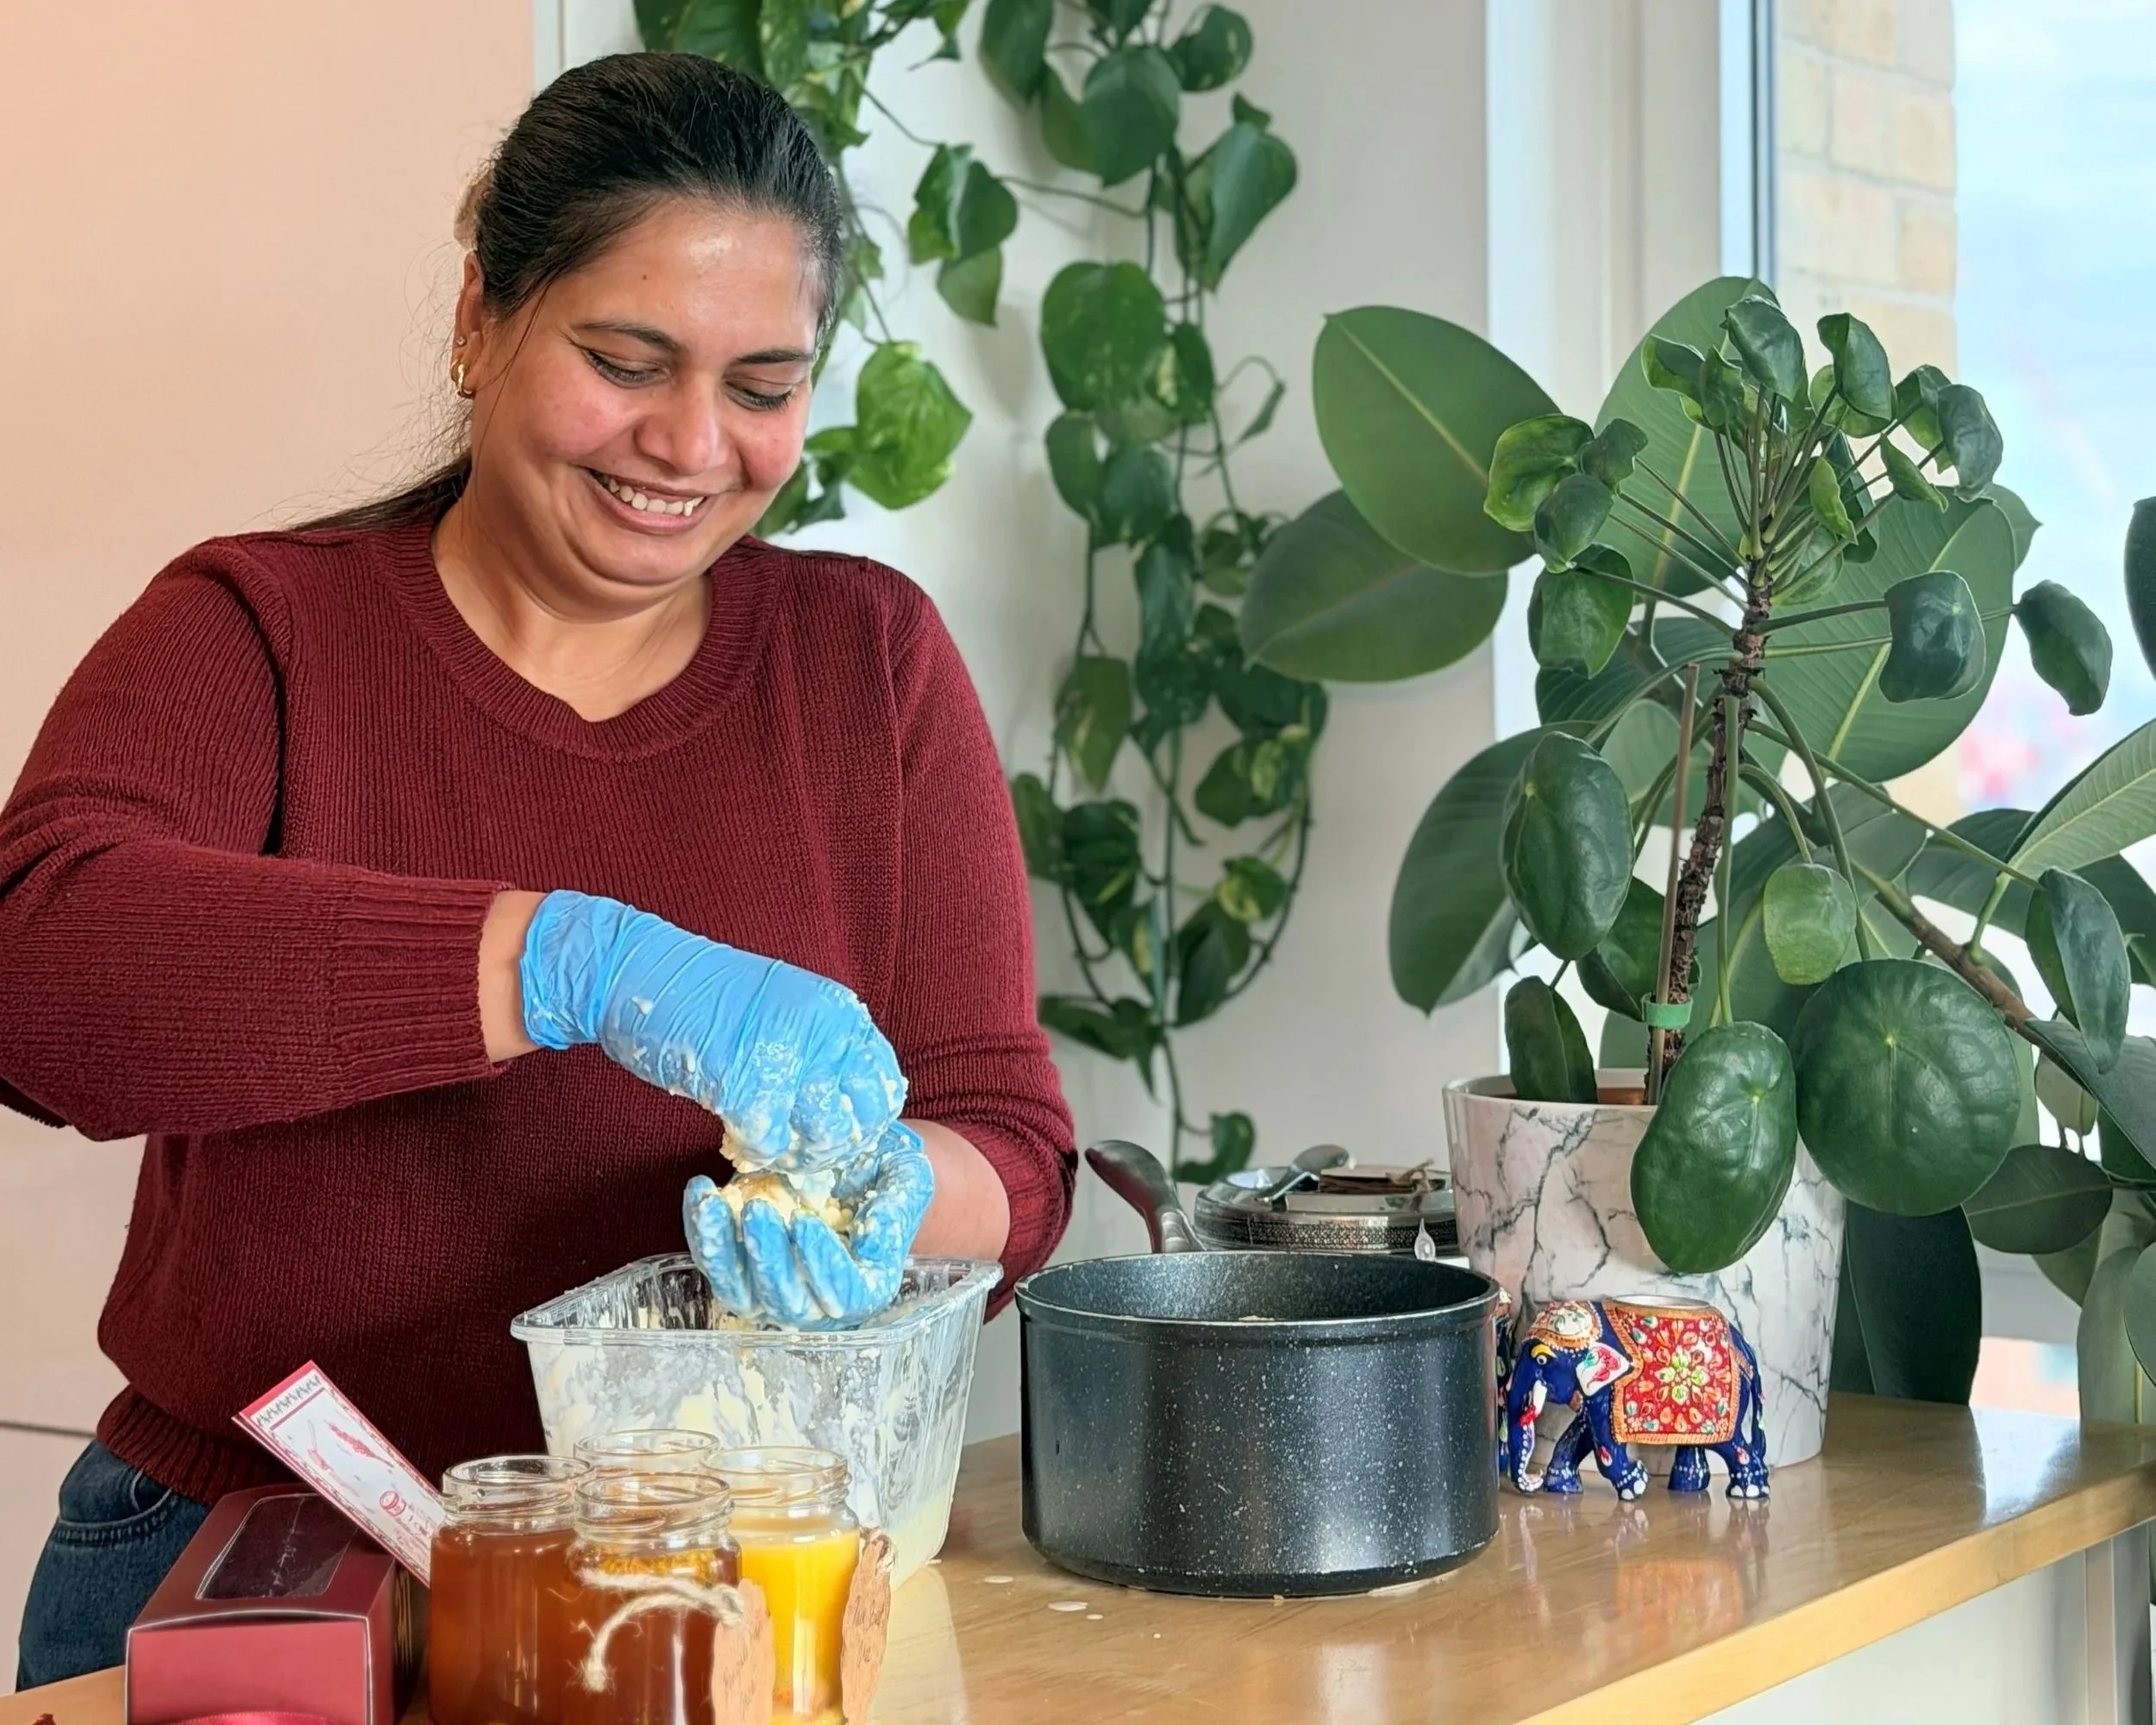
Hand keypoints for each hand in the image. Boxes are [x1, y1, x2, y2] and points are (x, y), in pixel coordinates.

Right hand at [518, 890, 902, 1169]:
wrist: (643, 975)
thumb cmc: (711, 997)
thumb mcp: (788, 1008)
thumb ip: (823, 1048)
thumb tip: (847, 1108)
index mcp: (839, 1011)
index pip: (885, 1082)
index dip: (864, 1118)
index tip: (836, 1131)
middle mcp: (825, 1032)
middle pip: (860, 1117)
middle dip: (835, 1145)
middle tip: (801, 1149)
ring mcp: (789, 1058)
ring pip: (823, 1137)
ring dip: (798, 1155)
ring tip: (770, 1143)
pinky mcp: (745, 1085)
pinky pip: (771, 1145)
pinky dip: (755, 1151)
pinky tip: (736, 1136)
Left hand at [683, 1123, 935, 1326]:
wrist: (850, 1159)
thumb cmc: (884, 1167)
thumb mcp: (906, 1175)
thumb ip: (896, 1206)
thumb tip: (873, 1237)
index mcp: (868, 1282)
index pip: (845, 1296)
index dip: (823, 1267)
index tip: (805, 1222)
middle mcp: (819, 1298)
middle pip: (788, 1304)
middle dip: (769, 1260)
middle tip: (759, 1210)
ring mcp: (775, 1286)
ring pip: (742, 1293)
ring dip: (723, 1252)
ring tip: (713, 1205)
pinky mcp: (741, 1266)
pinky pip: (715, 1265)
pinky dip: (702, 1232)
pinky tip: (700, 1191)